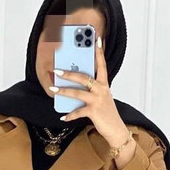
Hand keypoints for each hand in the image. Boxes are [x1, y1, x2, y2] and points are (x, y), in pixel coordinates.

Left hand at [49, 37, 131, 152]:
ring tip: (53, 89)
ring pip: (77, 93)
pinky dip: (70, 115)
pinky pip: (78, 112)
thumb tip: (73, 87)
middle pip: (83, 77)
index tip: (96, 40)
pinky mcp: (94, 112)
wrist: (116, 130)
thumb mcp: (101, 98)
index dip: (99, 52)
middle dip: (69, 73)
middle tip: (57, 70)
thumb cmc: (107, 114)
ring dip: (63, 91)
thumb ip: (90, 91)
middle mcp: (101, 90)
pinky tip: (63, 117)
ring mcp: (97, 100)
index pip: (102, 65)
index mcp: (104, 85)